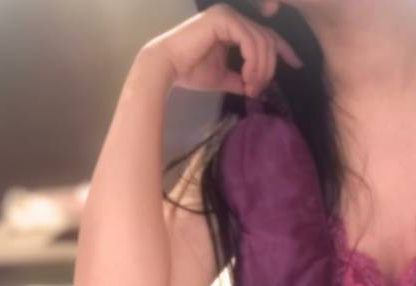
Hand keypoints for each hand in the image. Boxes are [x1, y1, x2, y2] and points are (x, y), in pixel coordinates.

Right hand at [141, 2, 302, 96]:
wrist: (167, 68)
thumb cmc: (189, 71)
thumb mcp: (222, 77)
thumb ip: (240, 78)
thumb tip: (255, 88)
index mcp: (233, 27)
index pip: (266, 35)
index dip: (284, 50)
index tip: (297, 64)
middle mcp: (232, 17)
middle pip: (267, 39)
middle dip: (270, 67)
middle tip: (259, 89)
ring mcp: (228, 16)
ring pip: (261, 41)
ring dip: (261, 68)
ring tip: (252, 87)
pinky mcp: (223, 19)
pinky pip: (249, 40)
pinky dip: (253, 62)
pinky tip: (247, 77)